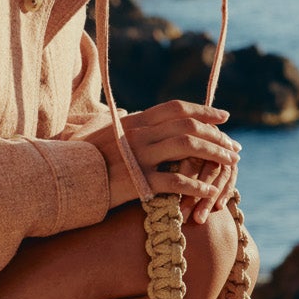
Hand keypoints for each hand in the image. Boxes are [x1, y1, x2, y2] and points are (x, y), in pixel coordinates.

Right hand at [92, 100, 240, 221]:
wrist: (64, 179)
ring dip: (214, 154)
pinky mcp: (137, 181)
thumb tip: (137, 116)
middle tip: (234, 146)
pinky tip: (208, 190)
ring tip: (229, 163)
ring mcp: (139, 156)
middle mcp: (139, 133)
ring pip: (188, 147)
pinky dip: (196, 184)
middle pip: (188, 126)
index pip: (177, 108)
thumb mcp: (104, 133)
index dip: (204, 111)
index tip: (224, 117)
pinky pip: (175, 180)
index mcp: (135, 121)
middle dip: (217, 135)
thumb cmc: (83, 159)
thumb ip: (126, 125)